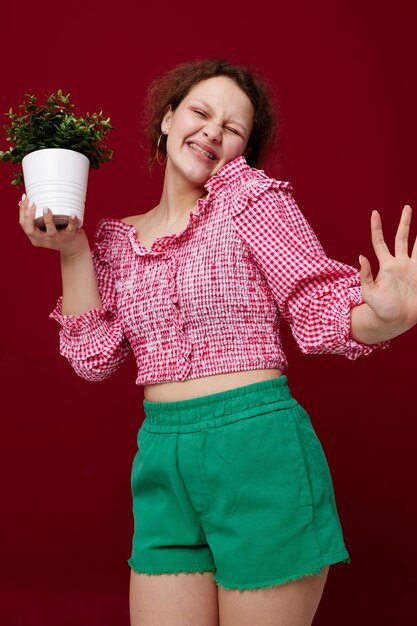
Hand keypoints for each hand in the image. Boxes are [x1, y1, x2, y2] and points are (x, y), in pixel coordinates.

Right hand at [18, 194, 89, 258]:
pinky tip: (73, 215)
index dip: (22, 211)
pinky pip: (71, 229)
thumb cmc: (57, 234)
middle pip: (31, 230)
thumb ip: (35, 219)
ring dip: (48, 220)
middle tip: (32, 203)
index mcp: (35, 237)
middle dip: (29, 216)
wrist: (74, 249)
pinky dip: (72, 222)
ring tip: (46, 209)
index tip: (25, 197)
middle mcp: (45, 240)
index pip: (24, 225)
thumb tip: (21, 202)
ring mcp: (58, 238)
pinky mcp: (71, 236)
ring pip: (51, 231)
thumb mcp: (43, 229)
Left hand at [359, 205, 416, 334]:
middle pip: (402, 237)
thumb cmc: (380, 309)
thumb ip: (365, 276)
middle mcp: (400, 263)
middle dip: (405, 222)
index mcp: (386, 265)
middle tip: (407, 207)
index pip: (380, 242)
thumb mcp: (369, 293)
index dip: (377, 227)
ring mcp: (413, 268)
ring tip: (413, 215)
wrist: (396, 321)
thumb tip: (361, 256)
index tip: (375, 213)